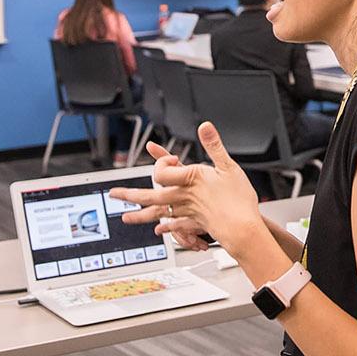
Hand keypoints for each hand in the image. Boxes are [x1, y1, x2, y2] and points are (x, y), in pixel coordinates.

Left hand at [109, 122, 265, 252]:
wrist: (242, 227)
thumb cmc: (237, 199)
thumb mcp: (228, 166)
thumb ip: (214, 145)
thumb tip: (204, 126)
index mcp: (190, 178)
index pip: (161, 171)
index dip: (161, 162)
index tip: (171, 158)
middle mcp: (183, 196)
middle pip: (150, 195)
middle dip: (130, 195)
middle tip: (114, 195)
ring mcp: (187, 211)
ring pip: (158, 212)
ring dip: (140, 215)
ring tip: (125, 218)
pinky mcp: (194, 223)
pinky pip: (175, 225)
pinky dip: (166, 227)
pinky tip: (159, 229)